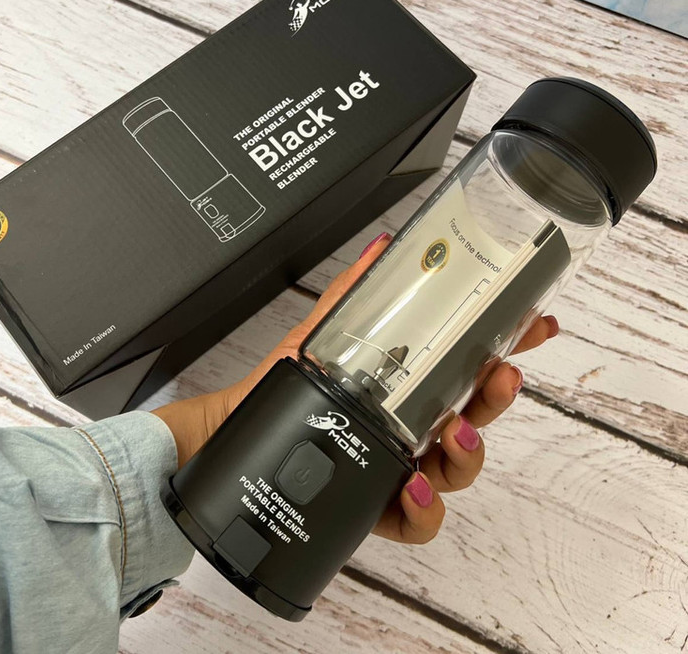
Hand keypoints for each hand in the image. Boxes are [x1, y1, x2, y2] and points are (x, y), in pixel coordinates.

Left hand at [154, 233, 558, 543]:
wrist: (233, 434)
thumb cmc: (284, 388)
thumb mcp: (321, 336)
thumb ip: (353, 293)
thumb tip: (381, 248)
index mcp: (408, 386)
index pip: (470, 365)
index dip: (509, 346)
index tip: (535, 324)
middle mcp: (411, 427)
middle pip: (476, 417)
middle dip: (496, 398)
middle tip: (500, 376)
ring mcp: (401, 468)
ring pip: (459, 471)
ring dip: (469, 452)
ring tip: (453, 432)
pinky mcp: (380, 508)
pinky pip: (420, 520)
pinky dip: (425, 506)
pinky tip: (412, 482)